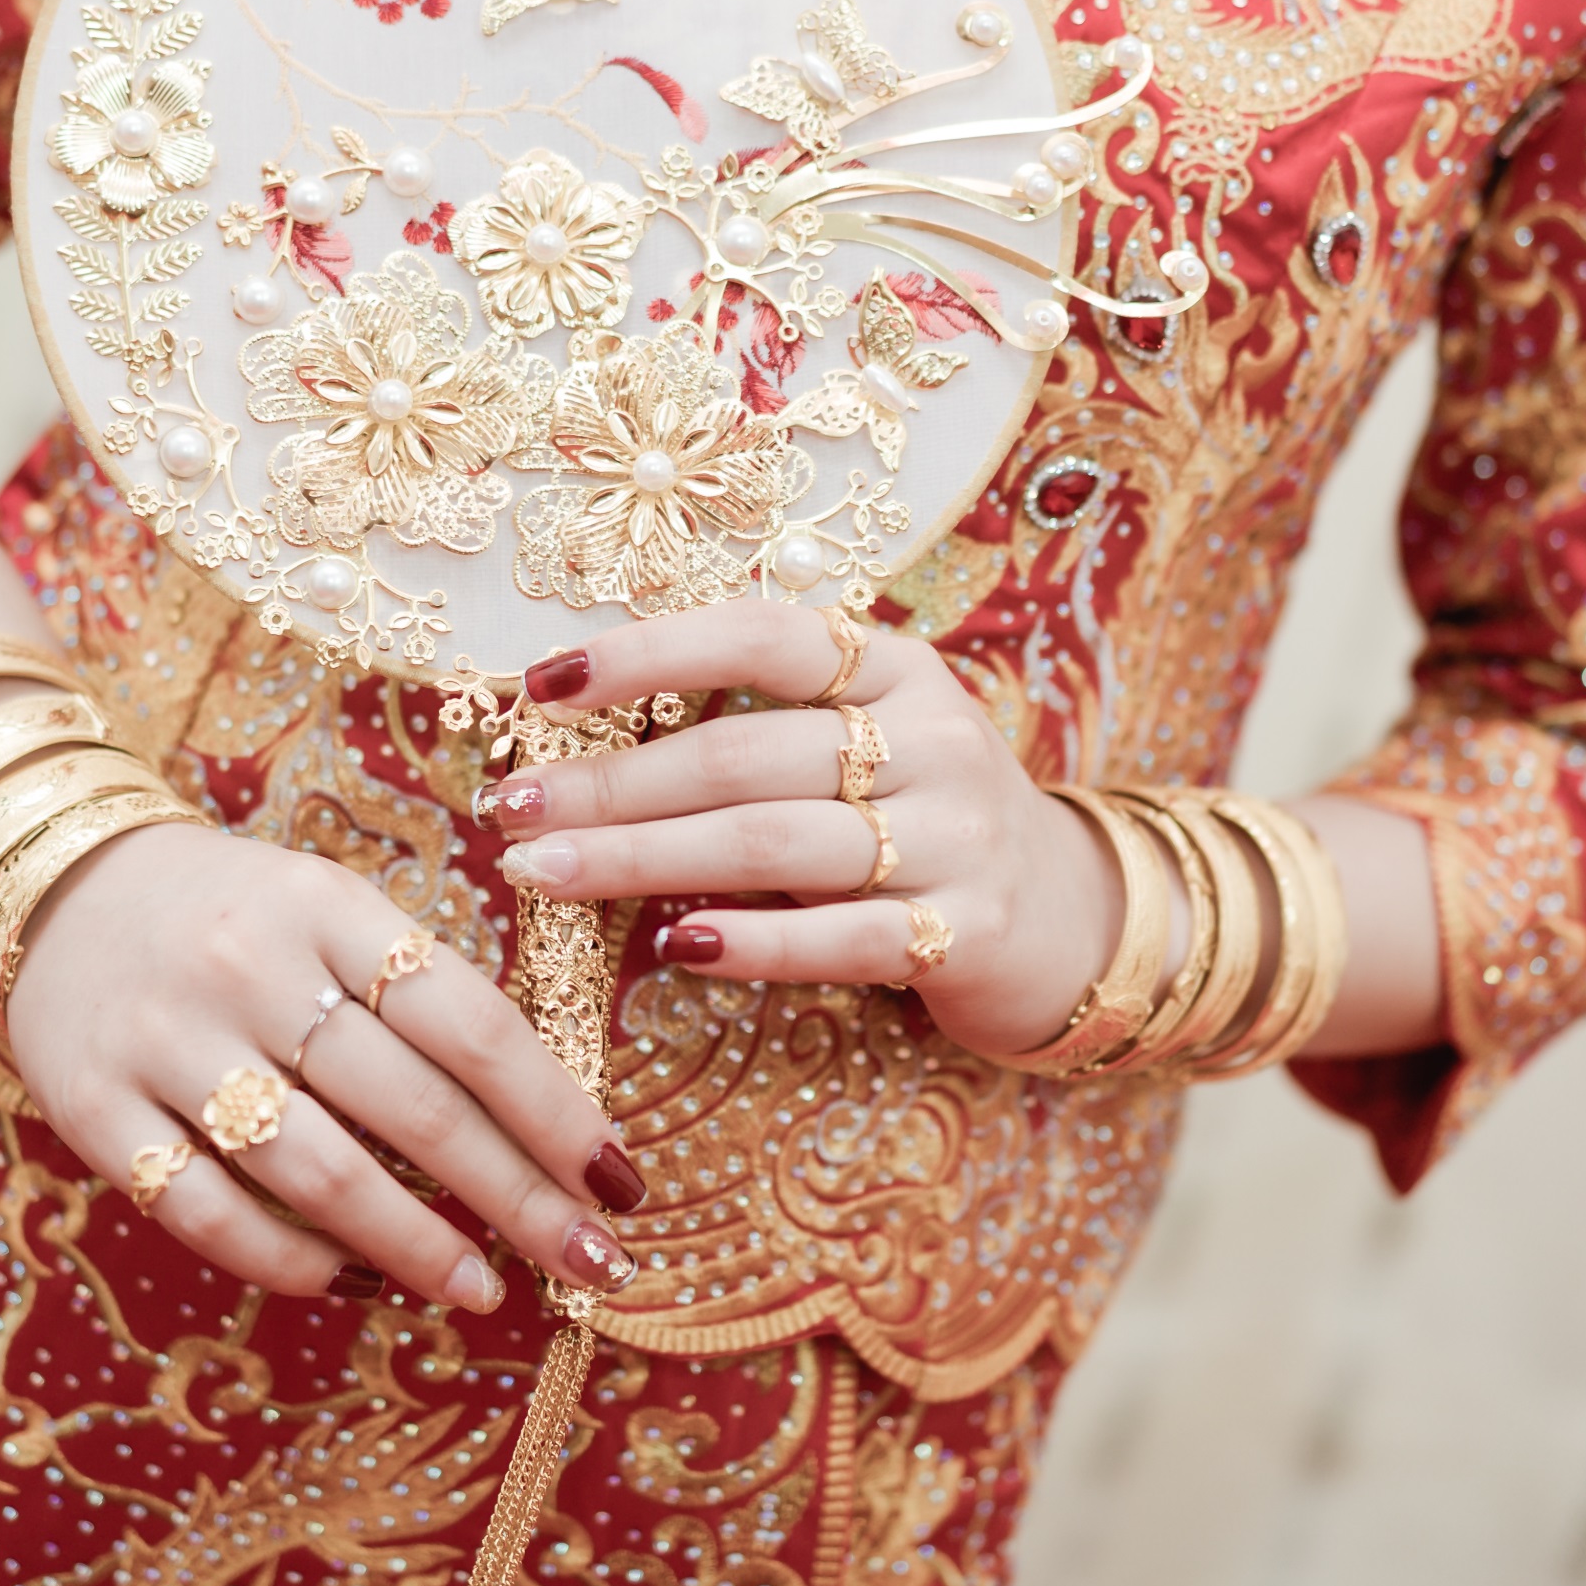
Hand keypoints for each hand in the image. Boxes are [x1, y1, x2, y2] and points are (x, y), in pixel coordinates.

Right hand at [4, 820, 651, 1307]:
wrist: (53, 884)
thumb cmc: (233, 914)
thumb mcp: (328, 908)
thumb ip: (417, 993)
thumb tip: (542, 1119)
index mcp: (328, 906)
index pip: (469, 1021)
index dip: (553, 1110)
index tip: (615, 1179)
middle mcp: (249, 969)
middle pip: (410, 1107)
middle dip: (515, 1198)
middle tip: (585, 1261)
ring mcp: (166, 1041)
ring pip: (317, 1172)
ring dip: (416, 1246)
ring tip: (481, 1288)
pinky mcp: (94, 1109)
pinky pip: (209, 1211)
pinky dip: (292, 1260)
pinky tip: (356, 1280)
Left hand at [479, 600, 1128, 1058]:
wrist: (1074, 920)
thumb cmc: (924, 822)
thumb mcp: (868, 744)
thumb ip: (762, 731)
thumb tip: (582, 737)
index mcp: (895, 671)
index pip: (761, 637)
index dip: (648, 653)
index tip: (540, 685)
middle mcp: (933, 740)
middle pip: (743, 757)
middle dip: (611, 785)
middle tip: (510, 811)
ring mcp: (957, 837)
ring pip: (772, 845)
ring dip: (643, 862)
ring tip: (543, 877)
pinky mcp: (968, 931)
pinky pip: (841, 938)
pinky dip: (752, 943)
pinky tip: (676, 948)